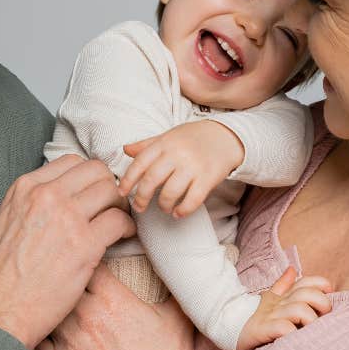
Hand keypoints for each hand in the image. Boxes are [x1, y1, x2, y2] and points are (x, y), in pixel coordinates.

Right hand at [0, 155, 133, 348]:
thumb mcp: (2, 224)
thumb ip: (26, 204)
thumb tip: (45, 199)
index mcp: (24, 188)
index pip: (71, 162)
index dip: (87, 177)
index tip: (92, 193)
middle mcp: (46, 195)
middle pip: (96, 171)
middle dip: (107, 186)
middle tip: (110, 206)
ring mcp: (67, 218)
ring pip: (111, 191)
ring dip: (119, 205)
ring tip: (118, 221)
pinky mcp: (85, 244)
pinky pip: (120, 220)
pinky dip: (127, 227)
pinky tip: (123, 237)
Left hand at [35, 265, 204, 349]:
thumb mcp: (176, 319)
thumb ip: (173, 289)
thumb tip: (178, 270)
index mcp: (112, 298)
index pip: (87, 260)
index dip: (86, 256)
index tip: (89, 256)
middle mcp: (86, 314)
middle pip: (63, 282)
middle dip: (67, 278)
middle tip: (70, 278)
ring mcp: (69, 340)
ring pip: (48, 309)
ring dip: (52, 305)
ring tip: (56, 303)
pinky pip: (38, 340)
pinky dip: (41, 334)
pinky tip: (48, 331)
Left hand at [119, 120, 244, 218]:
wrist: (226, 136)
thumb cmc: (193, 138)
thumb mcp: (169, 136)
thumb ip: (147, 144)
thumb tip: (125, 150)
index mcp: (164, 143)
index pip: (140, 163)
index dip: (128, 180)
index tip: (122, 192)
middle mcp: (177, 154)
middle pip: (152, 180)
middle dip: (142, 197)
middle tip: (140, 207)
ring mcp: (193, 166)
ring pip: (170, 192)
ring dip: (164, 205)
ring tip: (164, 208)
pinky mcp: (208, 178)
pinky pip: (192, 200)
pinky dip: (183, 210)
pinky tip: (178, 213)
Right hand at [235, 266, 333, 349]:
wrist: (225, 324)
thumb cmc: (253, 315)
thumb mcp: (269, 298)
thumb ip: (282, 285)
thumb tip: (292, 269)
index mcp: (283, 294)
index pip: (306, 281)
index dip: (321, 284)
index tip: (328, 292)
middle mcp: (280, 303)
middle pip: (308, 294)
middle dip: (322, 303)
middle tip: (323, 317)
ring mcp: (272, 315)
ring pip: (300, 310)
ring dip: (310, 320)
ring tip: (310, 330)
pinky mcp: (263, 329)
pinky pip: (284, 328)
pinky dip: (293, 333)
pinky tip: (294, 338)